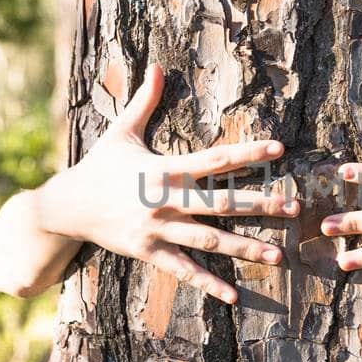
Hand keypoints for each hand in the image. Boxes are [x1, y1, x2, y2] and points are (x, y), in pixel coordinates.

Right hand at [35, 64, 298, 303]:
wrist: (67, 206)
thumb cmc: (99, 166)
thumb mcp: (121, 131)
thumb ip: (144, 100)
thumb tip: (157, 66)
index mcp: (166, 169)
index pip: (215, 159)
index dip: (248, 153)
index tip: (280, 150)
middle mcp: (166, 200)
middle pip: (222, 203)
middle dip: (260, 205)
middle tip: (294, 207)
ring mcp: (158, 229)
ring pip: (210, 240)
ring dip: (245, 248)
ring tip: (279, 255)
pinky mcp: (149, 252)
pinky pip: (184, 270)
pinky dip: (209, 284)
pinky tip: (234, 295)